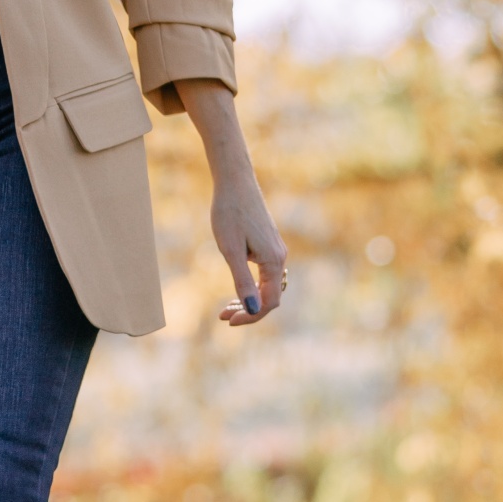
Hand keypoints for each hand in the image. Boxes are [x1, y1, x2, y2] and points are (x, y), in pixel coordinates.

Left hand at [171, 78, 287, 331]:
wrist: (234, 180)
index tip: (228, 321)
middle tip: (223, 317)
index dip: (251, 316)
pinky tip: (235, 286)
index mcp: (273, 260)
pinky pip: (264, 273)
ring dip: (248, 299)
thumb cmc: (229, 212)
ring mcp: (274, 249)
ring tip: (225, 307)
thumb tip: (254, 309)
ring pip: (266, 285)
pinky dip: (250, 285)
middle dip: (248, 310)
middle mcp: (279, 256)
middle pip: (270, 296)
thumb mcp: (231, 250)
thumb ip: (242, 280)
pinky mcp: (267, 242)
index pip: (269, 302)